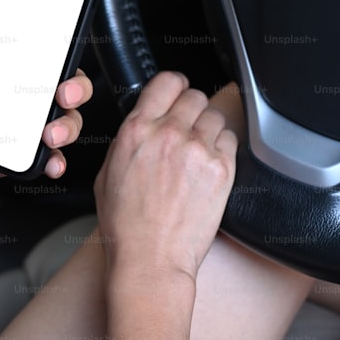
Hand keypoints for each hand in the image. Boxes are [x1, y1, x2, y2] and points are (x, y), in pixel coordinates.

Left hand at [0, 0, 91, 199]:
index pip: (41, 52)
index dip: (61, 49)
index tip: (65, 45)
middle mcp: (10, 95)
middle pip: (63, 86)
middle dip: (77, 87)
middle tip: (64, 91)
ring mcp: (12, 128)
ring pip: (62, 122)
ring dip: (68, 125)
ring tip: (49, 131)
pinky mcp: (7, 158)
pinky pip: (42, 159)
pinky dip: (54, 161)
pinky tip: (49, 159)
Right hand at [94, 71, 237, 283]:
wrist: (150, 258)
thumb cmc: (126, 225)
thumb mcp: (108, 171)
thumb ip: (129, 139)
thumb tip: (143, 123)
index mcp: (137, 130)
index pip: (167, 81)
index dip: (175, 85)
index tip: (178, 92)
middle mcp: (168, 133)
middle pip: (195, 96)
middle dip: (192, 110)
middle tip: (188, 130)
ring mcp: (197, 149)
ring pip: (215, 117)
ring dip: (209, 130)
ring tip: (199, 153)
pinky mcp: (221, 169)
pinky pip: (231, 140)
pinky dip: (223, 149)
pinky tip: (209, 166)